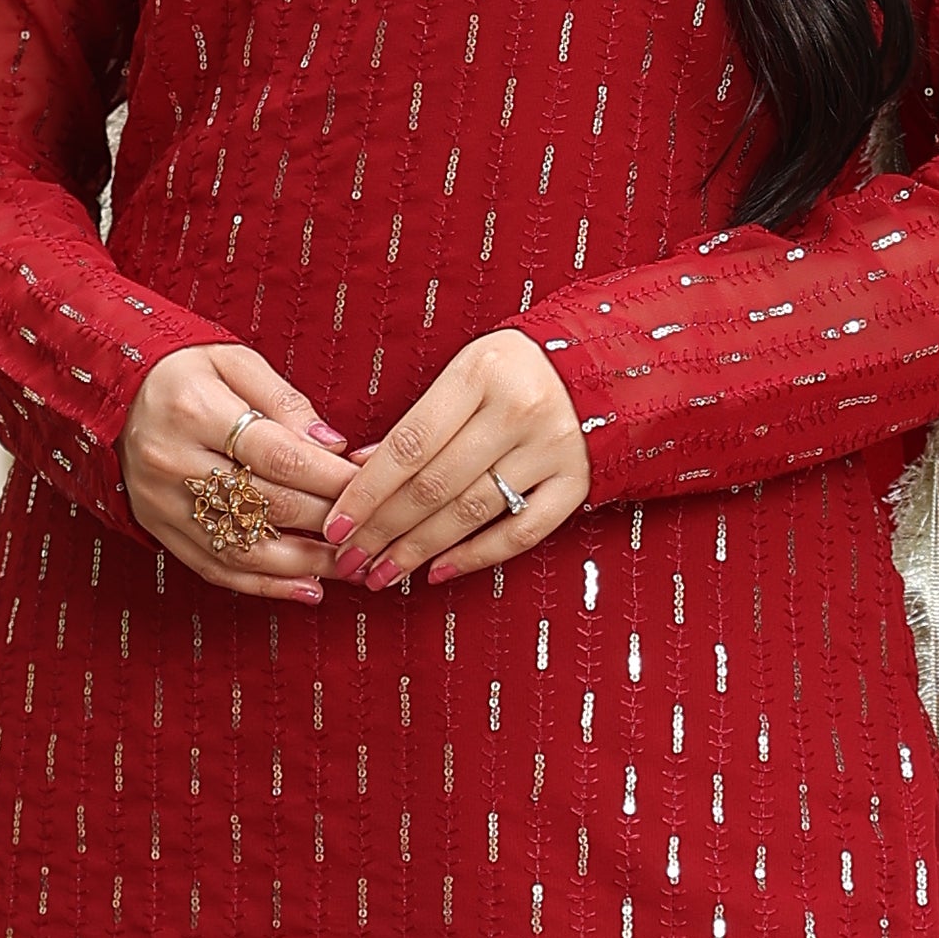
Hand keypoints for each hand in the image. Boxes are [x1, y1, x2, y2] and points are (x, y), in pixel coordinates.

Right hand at [120, 344, 351, 606]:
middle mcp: (173, 461)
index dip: (331, 479)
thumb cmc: (181, 367)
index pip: (279, 456)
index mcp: (194, 409)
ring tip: (352, 569)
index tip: (373, 488)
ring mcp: (161, 502)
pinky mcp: (156, 527)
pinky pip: (214, 568)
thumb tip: (332, 445)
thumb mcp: (232, 360)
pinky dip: (263, 587)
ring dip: (305, 566)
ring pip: (244, 549)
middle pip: (267, 505)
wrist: (108, 389)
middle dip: (329, 523)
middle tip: (375, 533)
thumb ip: (284, 401)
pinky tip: (306, 589)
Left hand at [320, 331, 589, 589]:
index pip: (409, 444)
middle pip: (435, 485)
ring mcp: (552, 448)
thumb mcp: (464, 373)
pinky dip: (476, 556)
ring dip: (419, 550)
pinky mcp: (577, 481)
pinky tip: (438, 572)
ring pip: (471, 512)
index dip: (367, 491)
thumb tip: (357, 470)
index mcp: (481, 373)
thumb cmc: (515, 370)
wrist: (603, 364)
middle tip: (350, 560)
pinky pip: (521, 532)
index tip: (335, 524)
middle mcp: (519, 410)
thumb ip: (417, 420)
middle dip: (384, 530)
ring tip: (383, 573)